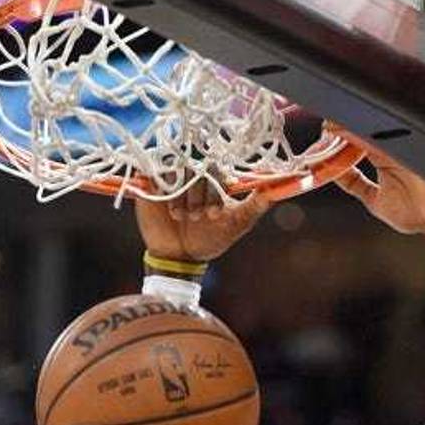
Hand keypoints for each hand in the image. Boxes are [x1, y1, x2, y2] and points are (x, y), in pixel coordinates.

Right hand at [135, 178, 271, 262]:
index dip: (217, 189)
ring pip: (178, 171)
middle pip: (197, 168)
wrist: (180, 256)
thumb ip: (255, 206)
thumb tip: (273, 191)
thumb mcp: (237, 223)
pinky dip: (165, 191)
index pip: (217, 169)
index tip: (216, 214)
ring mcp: (171, 178)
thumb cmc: (211, 238)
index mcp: (215, 179)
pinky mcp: (150, 184)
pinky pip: (155, 173)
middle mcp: (194, 174)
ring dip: (182, 196)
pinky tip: (169, 210)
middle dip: (200, 195)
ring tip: (183, 217)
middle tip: (199, 217)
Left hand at [327, 122, 424, 247]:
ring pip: (365, 130)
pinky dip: (355, 133)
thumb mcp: (374, 199)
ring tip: (327, 127)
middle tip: (322, 127)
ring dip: (344, 128)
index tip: (322, 136)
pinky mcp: (400, 151)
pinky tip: (339, 131)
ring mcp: (396, 148)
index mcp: (384, 158)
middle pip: (359, 131)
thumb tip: (336, 174)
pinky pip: (373, 138)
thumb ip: (356, 185)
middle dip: (338, 129)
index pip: (356, 141)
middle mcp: (390, 150)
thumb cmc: (414, 211)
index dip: (338, 137)